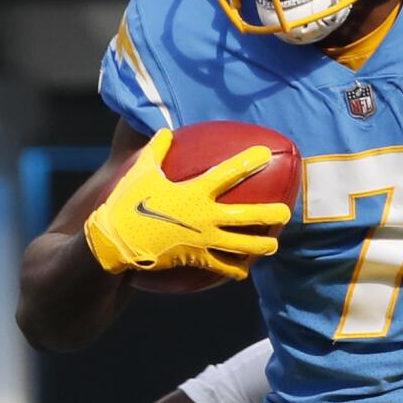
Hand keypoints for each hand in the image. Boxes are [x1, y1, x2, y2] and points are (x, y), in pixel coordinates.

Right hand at [82, 128, 292, 281]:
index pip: (229, 173)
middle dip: (270, 215)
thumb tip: (163, 131)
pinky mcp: (195, 259)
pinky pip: (220, 267)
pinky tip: (243, 271)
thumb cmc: (127, 204)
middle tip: (286, 213)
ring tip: (273, 246)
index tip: (265, 154)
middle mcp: (205, 217)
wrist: (116, 241)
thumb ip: (156, 150)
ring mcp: (202, 240)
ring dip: (260, 246)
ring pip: (241, 246)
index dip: (249, 162)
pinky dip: (233, 269)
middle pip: (247, 216)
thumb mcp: (140, 171)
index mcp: (195, 192)